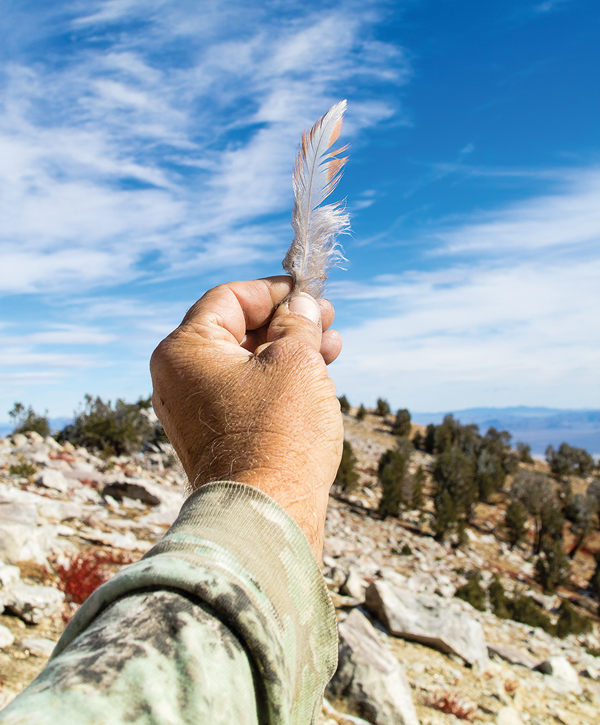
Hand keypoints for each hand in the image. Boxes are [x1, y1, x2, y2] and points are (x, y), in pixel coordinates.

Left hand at [150, 275, 343, 558]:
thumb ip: (298, 322)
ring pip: (246, 362)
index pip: (230, 298)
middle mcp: (178, 377)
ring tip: (332, 347)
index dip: (274, 291)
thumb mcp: (295, 360)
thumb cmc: (278, 433)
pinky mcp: (213, 437)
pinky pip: (245, 393)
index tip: (311, 292)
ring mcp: (194, 410)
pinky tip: (315, 378)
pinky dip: (278, 380)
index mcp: (185, 350)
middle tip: (328, 318)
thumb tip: (302, 303)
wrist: (266, 518)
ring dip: (289, 350)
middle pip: (237, 329)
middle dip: (287, 321)